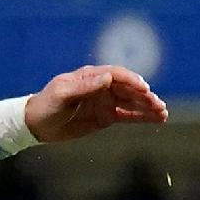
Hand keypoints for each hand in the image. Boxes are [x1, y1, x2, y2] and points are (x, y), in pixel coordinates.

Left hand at [24, 65, 167, 143]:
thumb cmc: (46, 105)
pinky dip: (143, 116)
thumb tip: (107, 76)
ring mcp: (106, 101)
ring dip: (148, 106)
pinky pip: (129, 115)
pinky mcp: (107, 116)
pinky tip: (157, 119)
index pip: (116, 74)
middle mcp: (101, 86)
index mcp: (90, 76)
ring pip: (132, 102)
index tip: (143, 89)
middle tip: (158, 105)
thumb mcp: (62, 95)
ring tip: (163, 114)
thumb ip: (84, 87)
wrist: (36, 124)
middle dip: (145, 96)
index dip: (131, 80)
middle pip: (128, 88)